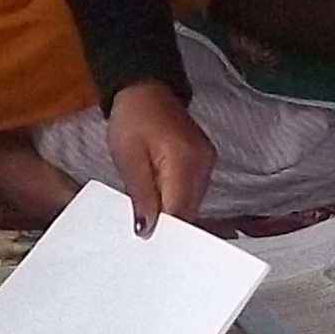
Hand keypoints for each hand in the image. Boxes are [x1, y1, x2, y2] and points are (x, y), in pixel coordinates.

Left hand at [104, 81, 214, 231]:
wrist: (145, 87)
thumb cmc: (132, 117)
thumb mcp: (128, 158)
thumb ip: (141, 195)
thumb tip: (148, 229)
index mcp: (184, 162)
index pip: (180, 212)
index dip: (165, 233)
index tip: (149, 246)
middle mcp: (203, 165)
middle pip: (189, 210)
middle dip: (168, 226)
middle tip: (144, 238)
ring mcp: (206, 162)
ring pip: (191, 203)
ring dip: (171, 213)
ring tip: (149, 220)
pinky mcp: (202, 161)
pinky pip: (191, 191)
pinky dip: (175, 200)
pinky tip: (159, 202)